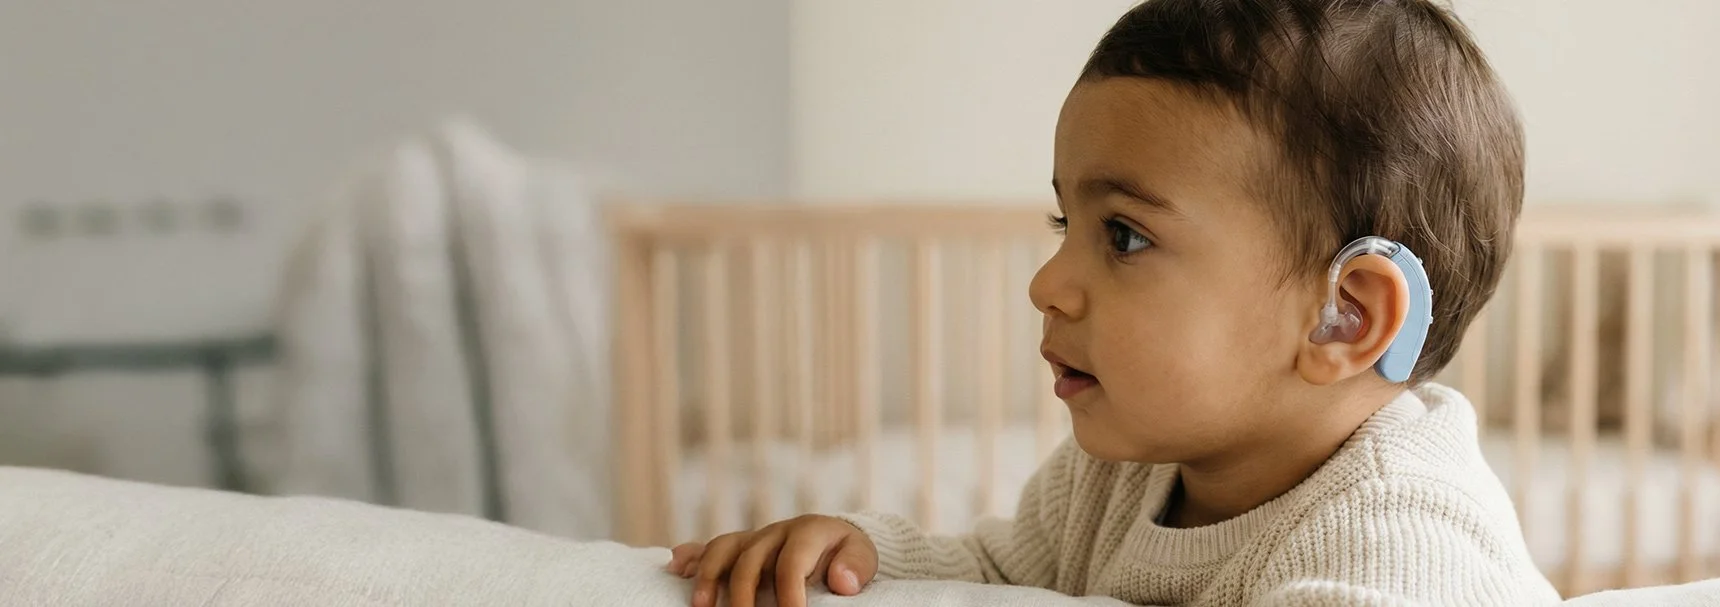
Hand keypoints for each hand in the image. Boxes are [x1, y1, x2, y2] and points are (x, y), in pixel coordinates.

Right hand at [664, 514, 878, 606]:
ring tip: (701, 606)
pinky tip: (675, 569)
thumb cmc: (847, 554)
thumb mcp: (862, 555)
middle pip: (750, 559)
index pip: (792, 562)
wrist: (835, 536)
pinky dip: (692, 557)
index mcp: (808, 531)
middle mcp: (776, 532)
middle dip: (743, 595)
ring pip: (724, 549)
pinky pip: (712, 547)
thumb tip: (842, 582)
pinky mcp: (740, 545)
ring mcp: (754, 537)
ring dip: (709, 577)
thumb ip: (855, 566)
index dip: (789, 593)